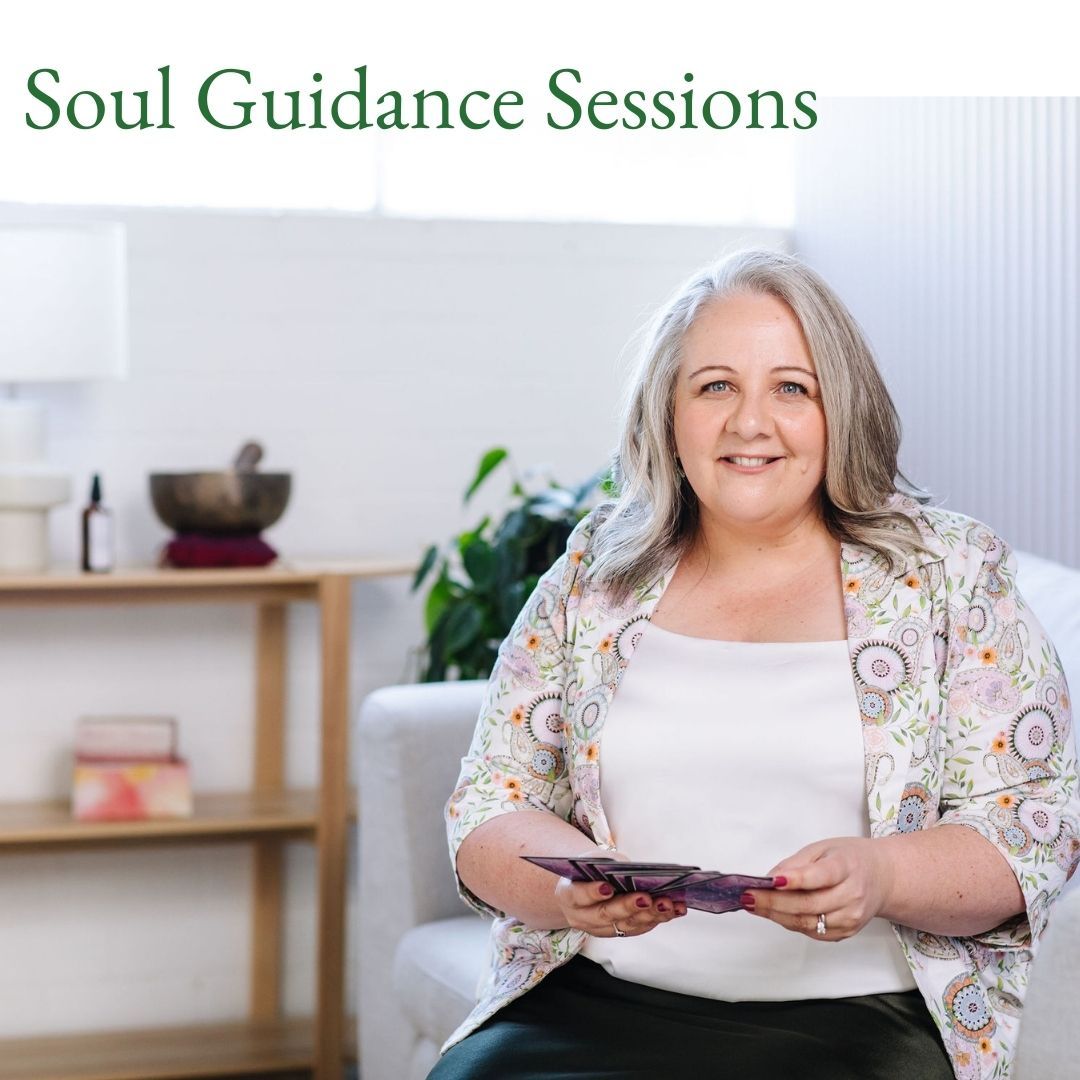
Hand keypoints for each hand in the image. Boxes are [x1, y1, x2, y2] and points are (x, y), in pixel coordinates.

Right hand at [554, 877, 686, 937]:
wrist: (581, 890)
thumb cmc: (588, 870)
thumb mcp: (591, 860)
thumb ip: (608, 865)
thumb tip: (637, 872)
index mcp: (569, 894)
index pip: (579, 895)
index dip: (592, 892)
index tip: (607, 888)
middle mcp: (582, 917)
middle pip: (606, 915)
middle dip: (628, 906)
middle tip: (647, 898)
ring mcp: (600, 929)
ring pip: (626, 926)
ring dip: (650, 915)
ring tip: (668, 904)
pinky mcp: (618, 932)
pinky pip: (639, 928)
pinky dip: (657, 918)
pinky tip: (675, 909)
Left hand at [742, 837, 892, 941]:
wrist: (883, 878)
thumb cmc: (850, 859)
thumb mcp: (823, 848)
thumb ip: (796, 863)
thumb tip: (770, 879)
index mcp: (847, 867)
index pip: (820, 876)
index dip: (795, 880)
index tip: (771, 880)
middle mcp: (852, 896)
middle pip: (809, 904)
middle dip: (773, 902)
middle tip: (747, 896)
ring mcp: (850, 918)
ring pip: (807, 922)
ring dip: (776, 915)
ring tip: (753, 905)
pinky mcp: (845, 932)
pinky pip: (812, 932)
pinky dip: (790, 923)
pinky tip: (774, 913)